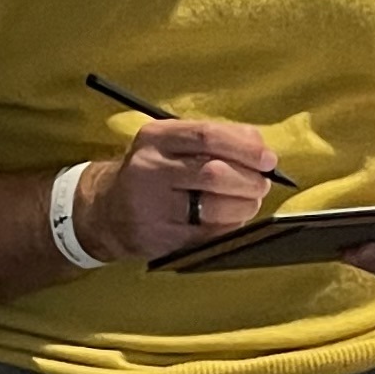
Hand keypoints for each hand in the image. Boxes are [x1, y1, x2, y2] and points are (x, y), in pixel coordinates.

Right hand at [91, 117, 279, 259]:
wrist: (106, 211)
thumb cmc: (153, 172)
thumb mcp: (170, 144)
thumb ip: (212, 141)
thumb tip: (260, 151)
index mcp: (156, 137)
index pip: (208, 136)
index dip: (245, 147)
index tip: (268, 158)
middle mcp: (150, 168)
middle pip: (215, 173)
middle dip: (250, 180)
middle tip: (262, 183)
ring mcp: (153, 205)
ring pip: (215, 206)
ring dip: (244, 205)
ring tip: (248, 202)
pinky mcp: (160, 236)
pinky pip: (208, 233)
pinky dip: (230, 225)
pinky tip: (230, 219)